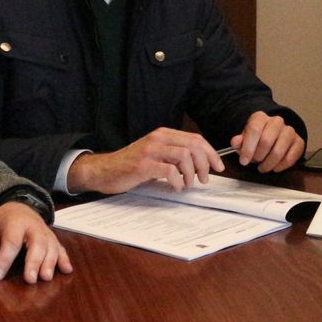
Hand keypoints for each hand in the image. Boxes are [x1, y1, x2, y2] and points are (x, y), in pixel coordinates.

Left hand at [0, 202, 73, 283]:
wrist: (19, 207)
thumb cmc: (2, 224)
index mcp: (14, 224)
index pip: (10, 242)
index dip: (4, 259)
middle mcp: (33, 227)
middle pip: (36, 244)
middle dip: (33, 262)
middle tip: (30, 279)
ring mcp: (45, 233)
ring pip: (51, 247)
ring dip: (50, 263)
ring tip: (46, 278)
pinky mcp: (53, 239)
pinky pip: (61, 249)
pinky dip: (64, 259)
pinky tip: (66, 271)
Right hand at [66, 128, 226, 193]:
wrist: (103, 170)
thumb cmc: (131, 165)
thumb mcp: (155, 154)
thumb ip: (174, 155)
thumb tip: (200, 165)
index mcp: (163, 134)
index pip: (195, 139)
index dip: (210, 153)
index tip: (218, 166)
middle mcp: (157, 138)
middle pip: (193, 146)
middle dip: (205, 163)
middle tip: (204, 178)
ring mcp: (150, 151)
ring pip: (184, 156)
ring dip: (191, 173)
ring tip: (188, 184)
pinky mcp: (143, 165)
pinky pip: (169, 171)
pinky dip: (177, 181)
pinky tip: (175, 187)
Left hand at [230, 111, 304, 171]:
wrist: (274, 135)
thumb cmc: (256, 138)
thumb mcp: (244, 138)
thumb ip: (239, 141)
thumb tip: (235, 142)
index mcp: (260, 117)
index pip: (254, 130)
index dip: (248, 147)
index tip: (243, 161)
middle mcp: (277, 121)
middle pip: (266, 141)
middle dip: (258, 156)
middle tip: (254, 162)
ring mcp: (290, 131)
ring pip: (278, 151)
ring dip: (268, 164)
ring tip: (263, 167)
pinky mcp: (299, 141)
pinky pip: (290, 158)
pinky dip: (281, 166)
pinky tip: (274, 168)